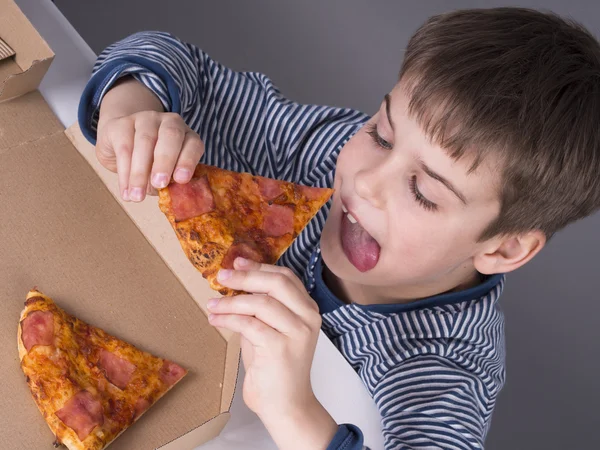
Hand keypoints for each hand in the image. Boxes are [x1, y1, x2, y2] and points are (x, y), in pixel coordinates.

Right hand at [96, 77, 203, 201]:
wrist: (120, 141)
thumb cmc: (151, 162)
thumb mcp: (165, 172)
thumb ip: (170, 181)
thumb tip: (168, 197)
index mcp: (186, 135)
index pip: (193, 144)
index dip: (188, 161)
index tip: (181, 180)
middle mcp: (169, 122)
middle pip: (170, 136)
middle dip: (165, 161)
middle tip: (158, 184)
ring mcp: (146, 119)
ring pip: (144, 142)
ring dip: (140, 172)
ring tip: (137, 196)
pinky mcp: (122, 123)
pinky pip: (124, 147)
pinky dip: (125, 172)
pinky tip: (125, 190)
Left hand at [207, 258, 337, 449]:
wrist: (287, 405)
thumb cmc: (275, 368)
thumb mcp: (270, 329)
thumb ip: (260, 308)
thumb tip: (234, 283)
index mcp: (308, 309)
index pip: (286, 277)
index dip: (260, 267)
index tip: (237, 263)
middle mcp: (308, 317)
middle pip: (275, 284)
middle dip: (245, 278)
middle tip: (221, 277)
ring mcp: (297, 333)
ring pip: (260, 303)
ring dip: (230, 302)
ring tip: (211, 305)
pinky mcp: (281, 348)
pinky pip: (249, 325)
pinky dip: (228, 319)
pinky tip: (215, 320)